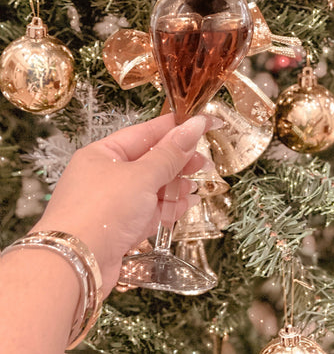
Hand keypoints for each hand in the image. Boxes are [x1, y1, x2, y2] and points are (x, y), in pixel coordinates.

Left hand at [31, 113, 220, 295]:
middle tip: (204, 162)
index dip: (176, 128)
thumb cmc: (104, 209)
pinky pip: (147, 211)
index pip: (145, 132)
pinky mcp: (118, 229)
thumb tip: (195, 125)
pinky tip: (185, 204)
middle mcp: (105, 176)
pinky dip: (166, 208)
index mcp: (104, 153)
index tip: (203, 123)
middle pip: (149, 161)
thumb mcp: (142, 176)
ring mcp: (111, 204)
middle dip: (177, 162)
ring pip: (150, 188)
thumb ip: (171, 153)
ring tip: (195, 185)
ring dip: (174, 186)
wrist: (75, 265)